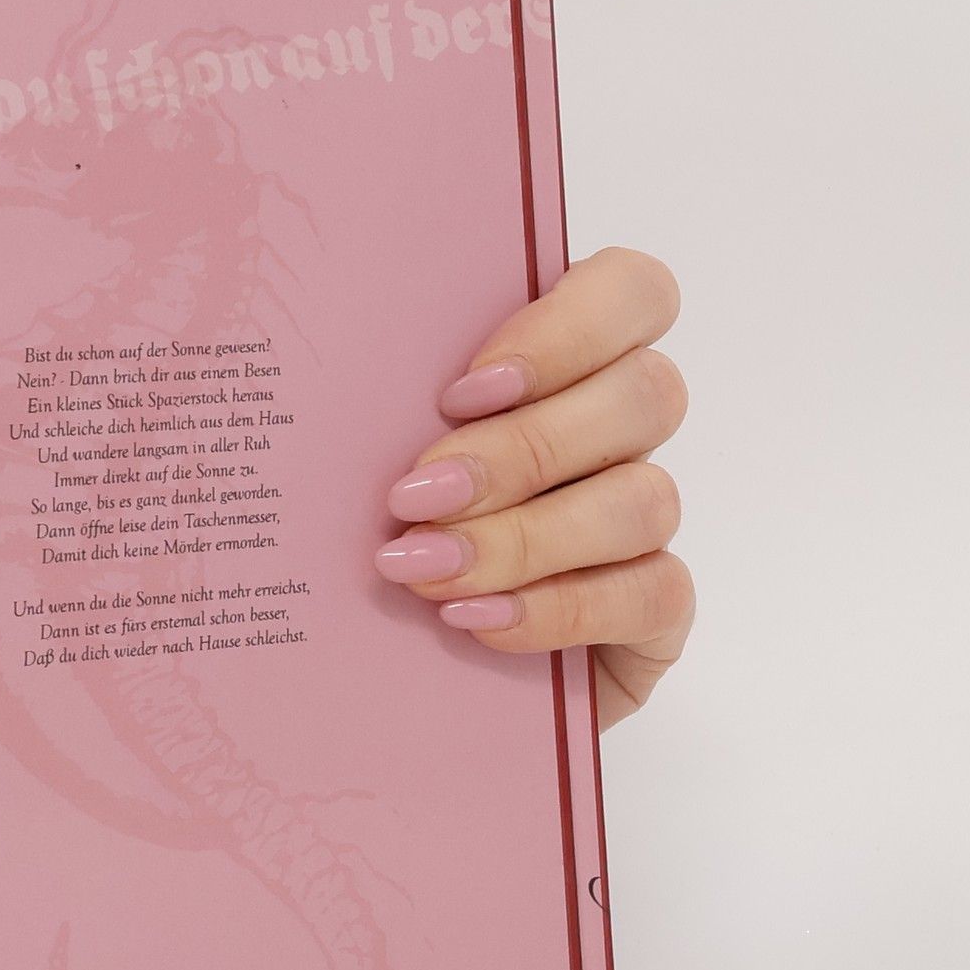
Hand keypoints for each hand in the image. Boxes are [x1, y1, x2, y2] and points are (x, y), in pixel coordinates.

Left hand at [374, 246, 691, 727]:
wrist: (390, 677)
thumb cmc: (373, 532)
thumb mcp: (363, 456)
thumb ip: (378, 397)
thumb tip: (312, 348)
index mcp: (564, 362)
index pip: (633, 292)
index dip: (567, 329)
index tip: (461, 390)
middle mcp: (619, 433)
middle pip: (643, 395)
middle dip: (521, 449)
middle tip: (415, 495)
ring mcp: (644, 522)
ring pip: (644, 498)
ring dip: (526, 535)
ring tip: (425, 568)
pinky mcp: (657, 610)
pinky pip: (653, 592)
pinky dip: (558, 606)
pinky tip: (476, 619)